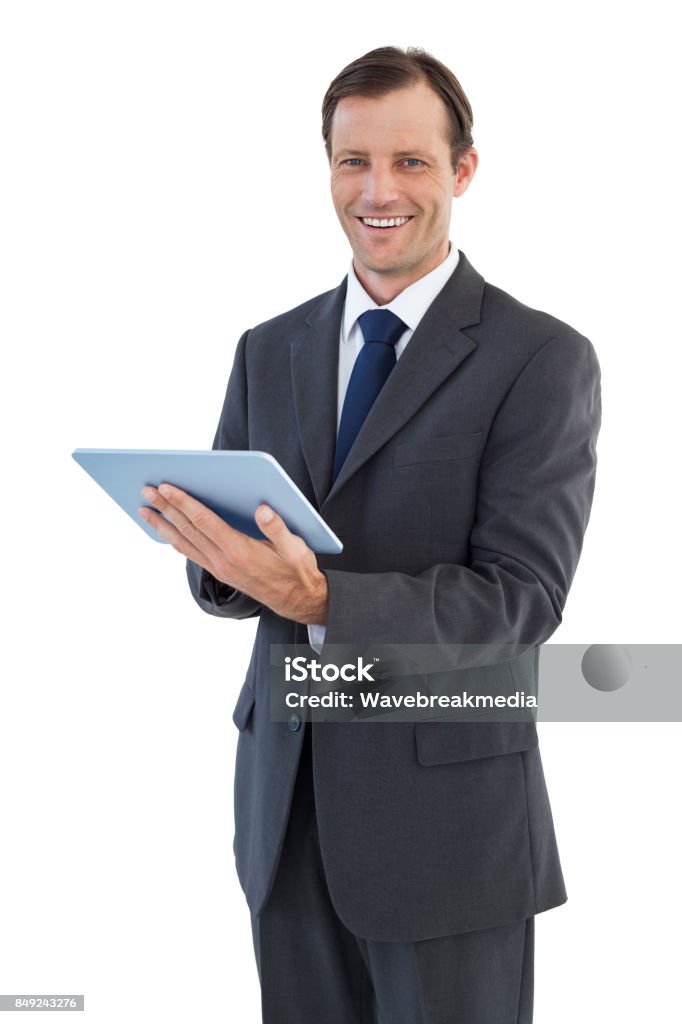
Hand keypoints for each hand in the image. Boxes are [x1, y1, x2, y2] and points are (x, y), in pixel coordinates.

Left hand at [138, 484, 328, 623]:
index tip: (167, 488)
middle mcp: (223, 561)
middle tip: (146, 491)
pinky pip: (190, 554)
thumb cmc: (296, 570)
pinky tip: (166, 533)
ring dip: (162, 525)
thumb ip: (278, 528)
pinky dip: (174, 541)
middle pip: (187, 530)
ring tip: (144, 510)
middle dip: (165, 508)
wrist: (296, 599)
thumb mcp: (295, 548)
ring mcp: (218, 568)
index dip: (184, 503)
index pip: (204, 522)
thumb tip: (263, 509)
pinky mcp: (219, 572)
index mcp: (239, 550)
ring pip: (183, 543)